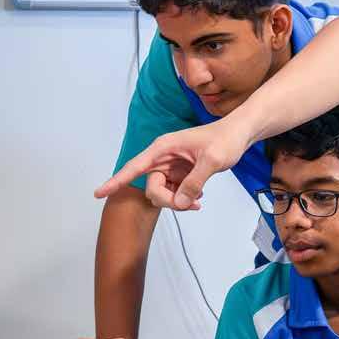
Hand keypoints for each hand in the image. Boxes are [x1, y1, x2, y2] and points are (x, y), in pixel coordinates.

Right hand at [94, 118, 251, 209]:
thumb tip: (180, 203)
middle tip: (193, 204)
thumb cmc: (226, 139)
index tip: (97, 193)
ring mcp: (171, 167)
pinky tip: (199, 197)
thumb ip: (194, 182)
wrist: (240, 134)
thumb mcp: (213, 160)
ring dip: (178, 202)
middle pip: (152, 188)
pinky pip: (173, 193)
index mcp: (163, 147)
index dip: (115, 181)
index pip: (134, 167)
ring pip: (162, 194)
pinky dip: (184, 199)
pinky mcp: (180, 174)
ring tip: (199, 201)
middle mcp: (163, 157)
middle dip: (168, 201)